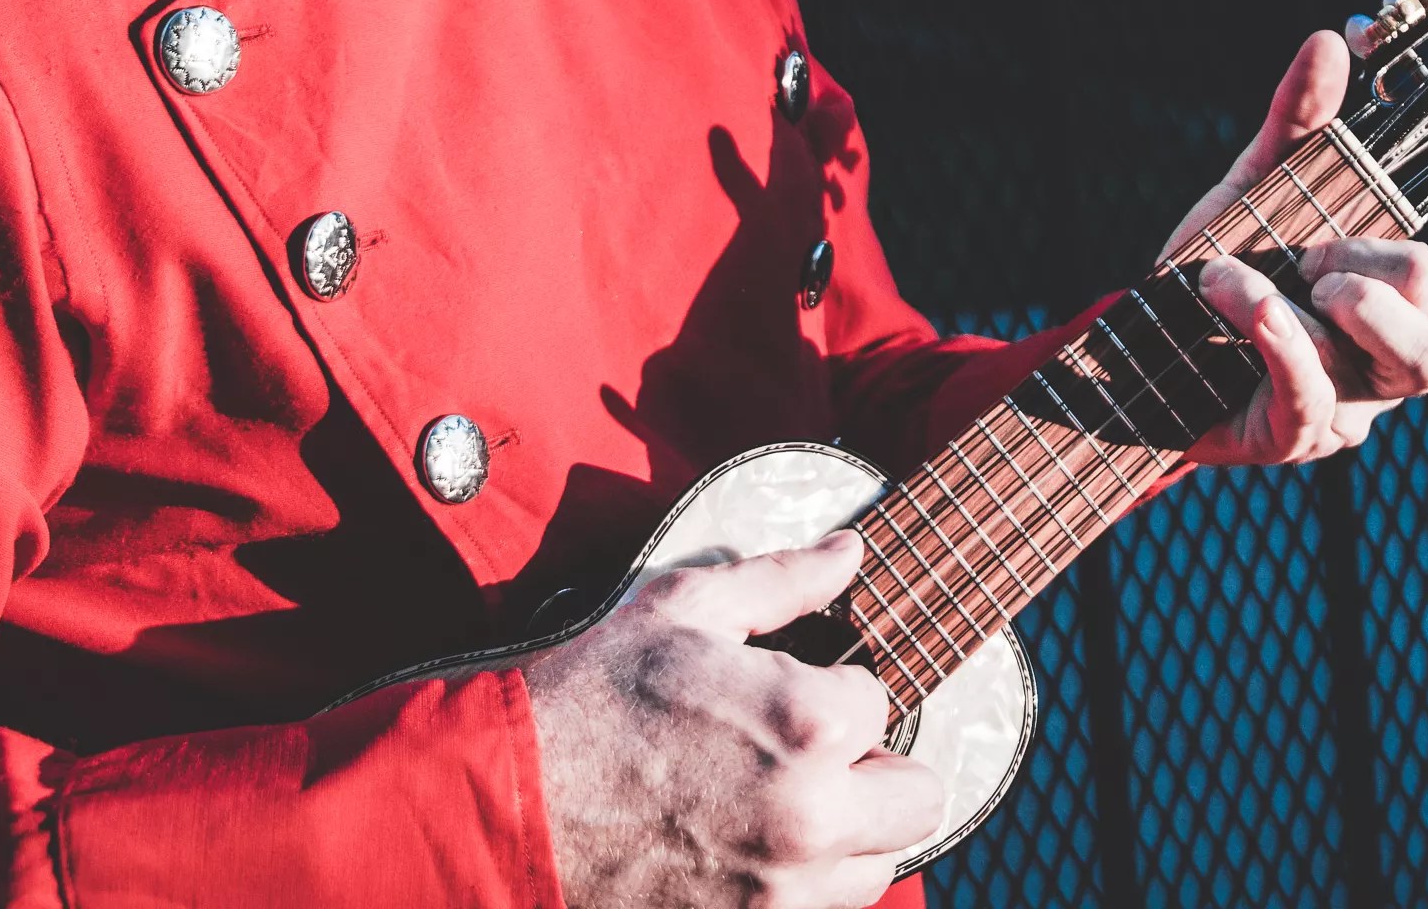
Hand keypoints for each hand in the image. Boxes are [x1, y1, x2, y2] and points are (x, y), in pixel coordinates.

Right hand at [519, 530, 946, 908]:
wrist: (510, 804)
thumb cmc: (592, 695)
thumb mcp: (682, 607)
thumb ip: (783, 579)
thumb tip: (851, 552)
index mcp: (807, 722)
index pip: (879, 702)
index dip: (832, 688)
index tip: (781, 690)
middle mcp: (812, 819)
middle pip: (916, 799)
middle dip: (874, 767)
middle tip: (813, 750)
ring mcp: (782, 894)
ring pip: (876, 868)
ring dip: (847, 832)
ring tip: (776, 798)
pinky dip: (801, 884)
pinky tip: (747, 846)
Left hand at [1160, 30, 1427, 468]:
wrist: (1134, 346)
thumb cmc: (1215, 268)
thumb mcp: (1251, 190)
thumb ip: (1295, 123)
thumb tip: (1330, 38)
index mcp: (1380, 303)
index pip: (1421, 276)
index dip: (1372, 249)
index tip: (1310, 234)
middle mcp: (1375, 367)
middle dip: (1369, 296)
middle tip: (1305, 271)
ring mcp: (1341, 413)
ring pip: (1379, 379)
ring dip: (1295, 314)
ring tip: (1227, 282)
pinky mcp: (1290, 438)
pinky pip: (1312, 404)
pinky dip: (1279, 346)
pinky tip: (1239, 307)